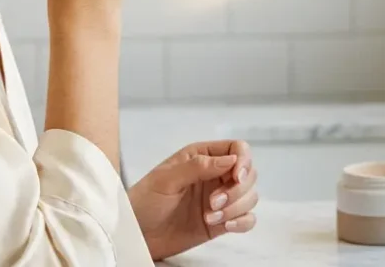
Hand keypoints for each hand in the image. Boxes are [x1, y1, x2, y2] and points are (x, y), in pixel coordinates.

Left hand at [128, 141, 257, 260]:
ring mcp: (219, 199)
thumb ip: (198, 167)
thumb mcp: (165, 179)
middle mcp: (214, 176)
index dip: (243, 161)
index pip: (237, 150)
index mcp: (201, 157)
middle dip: (237, 189)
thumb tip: (231, 159)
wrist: (135, 235)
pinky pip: (246, 219)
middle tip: (214, 202)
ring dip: (236, 207)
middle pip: (248, 173)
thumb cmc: (143, 202)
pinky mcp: (220, 221)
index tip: (236, 177)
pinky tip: (225, 226)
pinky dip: (242, 222)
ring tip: (210, 216)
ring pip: (249, 196)